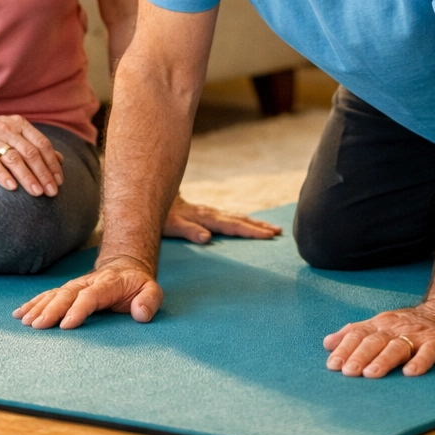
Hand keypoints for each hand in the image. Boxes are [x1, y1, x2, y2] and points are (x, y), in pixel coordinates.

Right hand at [0, 113, 63, 196]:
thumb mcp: (13, 132)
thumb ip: (35, 144)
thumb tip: (60, 159)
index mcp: (20, 124)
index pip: (42, 144)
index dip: (52, 164)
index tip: (59, 180)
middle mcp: (7, 129)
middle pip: (31, 153)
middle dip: (44, 174)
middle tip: (52, 192)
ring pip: (14, 159)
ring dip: (28, 177)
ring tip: (37, 193)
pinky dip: (3, 175)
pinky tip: (12, 187)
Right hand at [13, 256, 162, 328]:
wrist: (125, 266)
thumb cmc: (137, 285)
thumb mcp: (152, 290)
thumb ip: (149, 301)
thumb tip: (140, 314)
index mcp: (108, 283)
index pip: (91, 296)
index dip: (79, 309)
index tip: (66, 324)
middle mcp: (88, 282)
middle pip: (67, 294)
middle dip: (52, 309)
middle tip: (38, 325)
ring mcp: (76, 285)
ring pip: (55, 294)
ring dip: (39, 307)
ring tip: (26, 321)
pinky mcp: (67, 290)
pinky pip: (48, 295)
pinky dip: (34, 303)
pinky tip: (20, 314)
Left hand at [163, 195, 281, 242]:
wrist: (155, 195)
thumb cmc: (163, 215)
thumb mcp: (172, 225)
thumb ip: (189, 231)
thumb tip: (208, 238)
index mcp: (206, 217)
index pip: (233, 226)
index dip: (251, 231)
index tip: (269, 235)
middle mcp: (211, 213)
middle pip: (239, 220)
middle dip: (259, 226)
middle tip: (278, 232)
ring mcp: (211, 212)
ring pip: (237, 216)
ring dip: (255, 223)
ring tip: (273, 228)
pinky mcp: (208, 213)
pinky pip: (231, 217)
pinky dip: (244, 220)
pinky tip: (251, 223)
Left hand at [323, 298, 434, 378]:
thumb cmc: (411, 324)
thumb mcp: (382, 325)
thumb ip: (356, 333)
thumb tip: (327, 343)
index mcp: (381, 324)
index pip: (359, 334)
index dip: (345, 348)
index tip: (332, 365)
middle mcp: (397, 327)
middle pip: (375, 340)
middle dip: (360, 355)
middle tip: (347, 372)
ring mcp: (418, 334)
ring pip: (398, 346)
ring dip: (383, 360)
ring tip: (371, 374)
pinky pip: (429, 352)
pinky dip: (420, 362)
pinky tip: (411, 373)